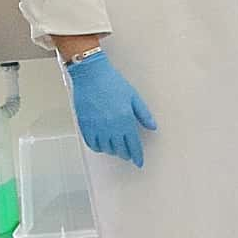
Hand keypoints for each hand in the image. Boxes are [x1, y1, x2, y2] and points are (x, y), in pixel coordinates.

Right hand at [65, 49, 156, 167]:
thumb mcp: (133, 97)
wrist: (91, 75)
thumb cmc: (112, 82)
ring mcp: (97, 128)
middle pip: (120, 150)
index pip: (133, 145)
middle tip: (129, 154)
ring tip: (116, 147)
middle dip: (126, 154)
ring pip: (106, 149)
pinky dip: (98, 147)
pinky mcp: (85, 126)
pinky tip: (102, 144)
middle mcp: (111, 127)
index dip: (137, 155)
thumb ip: (143, 114)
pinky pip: (92, 144)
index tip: (139, 162)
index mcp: (125, 120)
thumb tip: (153, 126)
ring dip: (113, 151)